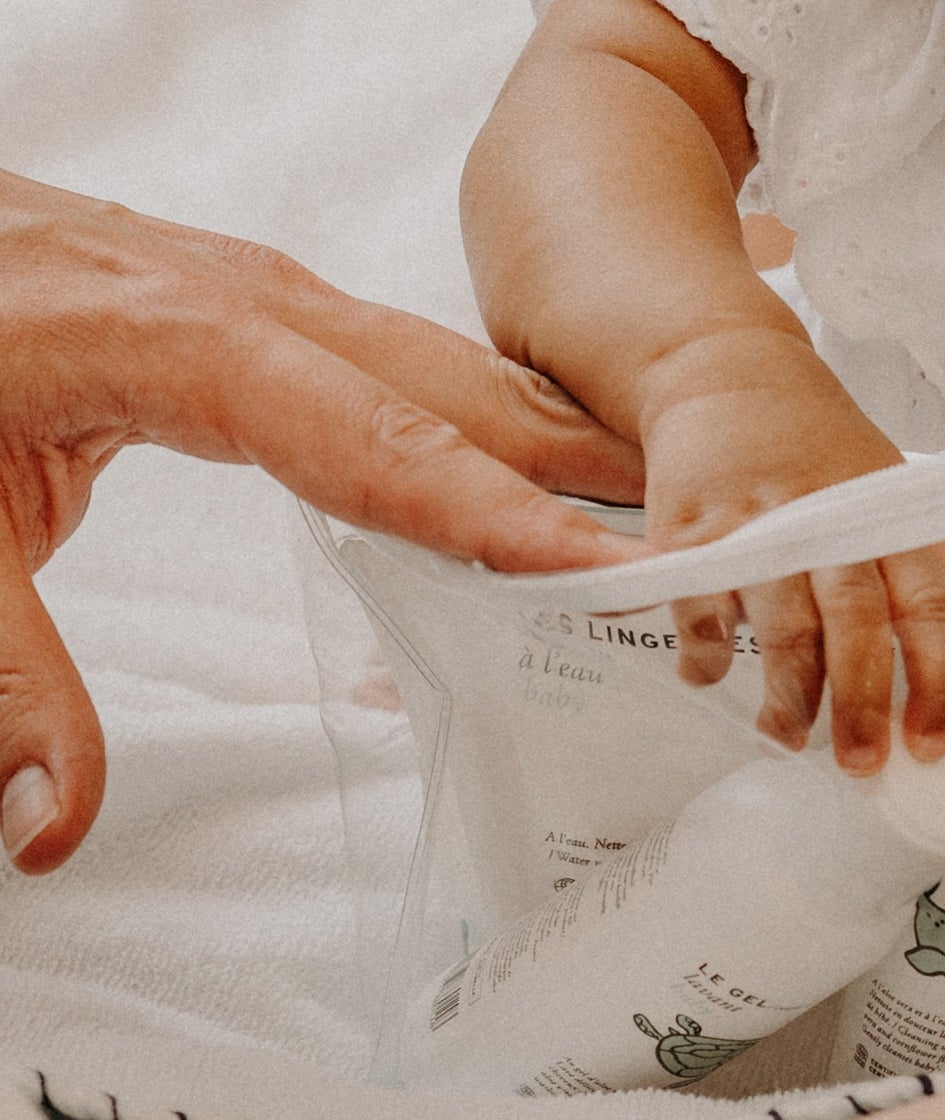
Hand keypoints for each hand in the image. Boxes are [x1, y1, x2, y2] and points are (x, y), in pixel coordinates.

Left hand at [0, 169, 650, 873]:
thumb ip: (10, 672)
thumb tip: (54, 826)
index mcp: (197, 342)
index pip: (386, 448)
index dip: (503, 519)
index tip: (608, 568)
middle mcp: (263, 303)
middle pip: (459, 395)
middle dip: (583, 468)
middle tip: (701, 536)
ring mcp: (273, 293)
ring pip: (450, 367)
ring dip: (553, 436)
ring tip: (656, 505)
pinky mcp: (266, 302)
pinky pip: (412, 360)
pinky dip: (493, 412)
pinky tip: (535, 456)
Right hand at [636, 324, 944, 774]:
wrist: (724, 369)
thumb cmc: (812, 435)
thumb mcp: (884, 480)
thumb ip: (931, 548)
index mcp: (883, 519)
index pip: (928, 607)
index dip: (937, 682)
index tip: (930, 745)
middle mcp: (827, 523)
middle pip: (855, 628)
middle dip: (860, 706)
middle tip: (859, 765)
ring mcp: (758, 527)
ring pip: (781, 630)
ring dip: (787, 698)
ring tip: (787, 736)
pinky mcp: (694, 529)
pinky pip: (701, 611)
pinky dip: (706, 655)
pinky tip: (710, 675)